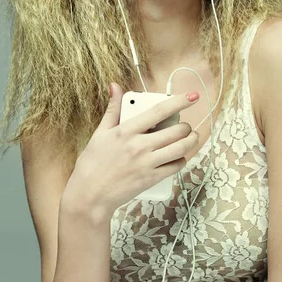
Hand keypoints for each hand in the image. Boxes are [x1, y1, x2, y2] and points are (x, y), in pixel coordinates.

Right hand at [63, 83, 199, 215]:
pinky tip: (179, 156)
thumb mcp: (100, 133)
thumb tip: (115, 86)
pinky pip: (175, 166)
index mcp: (126, 131)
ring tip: (191, 138)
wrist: (89, 195)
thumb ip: (112, 109)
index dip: (179, 102)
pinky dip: (182, 160)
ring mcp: (147, 163)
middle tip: (185, 126)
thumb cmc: (91, 164)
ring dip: (191, 141)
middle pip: (176, 131)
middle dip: (186, 127)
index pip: (159, 111)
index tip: (192, 96)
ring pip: (181, 148)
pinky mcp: (151, 179)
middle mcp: (139, 146)